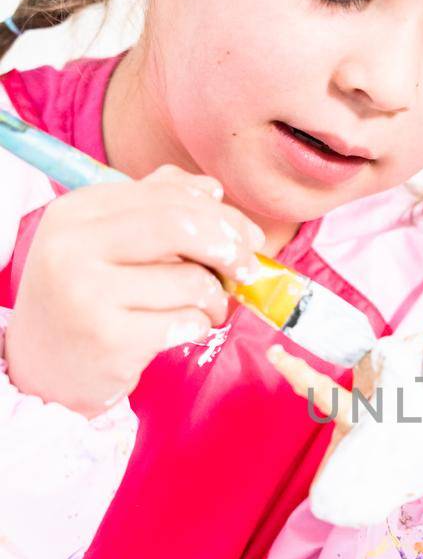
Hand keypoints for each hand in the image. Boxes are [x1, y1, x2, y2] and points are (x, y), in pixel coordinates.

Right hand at [4, 164, 264, 417]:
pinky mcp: (110, 339)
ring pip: (192, 280)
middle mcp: (75, 246)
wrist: (40, 369)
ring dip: (215, 300)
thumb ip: (154, 207)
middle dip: (229, 248)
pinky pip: (186, 322)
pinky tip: (182, 331)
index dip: (221, 215)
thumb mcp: (103, 243)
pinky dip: (197, 327)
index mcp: (76, 212)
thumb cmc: (84, 299)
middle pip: (181, 227)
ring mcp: (88, 293)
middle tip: (246, 269)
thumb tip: (210, 188)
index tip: (246, 238)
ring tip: (203, 311)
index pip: (168, 196)